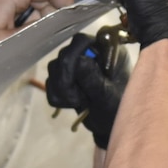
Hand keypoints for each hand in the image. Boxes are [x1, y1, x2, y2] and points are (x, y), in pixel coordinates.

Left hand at [0, 0, 76, 65]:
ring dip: (35, 19)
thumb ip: (34, 31)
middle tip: (54, 32)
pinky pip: (13, 11)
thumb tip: (54, 24)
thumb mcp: (6, 42)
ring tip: (35, 38)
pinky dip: (21, 22)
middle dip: (50, 11)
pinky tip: (18, 38)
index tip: (73, 14)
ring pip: (26, 4)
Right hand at [45, 25, 131, 147]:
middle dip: (65, 79)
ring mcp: (77, 65)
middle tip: (75, 100)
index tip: (74, 80)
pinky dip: (56, 95)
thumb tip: (79, 60)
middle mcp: (91, 53)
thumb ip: (94, 79)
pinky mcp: (67, 78)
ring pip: (54, 68)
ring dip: (60, 89)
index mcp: (107, 51)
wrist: (109, 126)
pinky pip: (50, 81)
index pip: (81, 41)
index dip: (72, 57)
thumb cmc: (116, 111)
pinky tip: (70, 105)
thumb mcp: (108, 97)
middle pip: (64, 54)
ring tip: (76, 103)